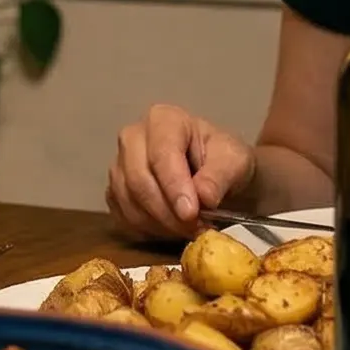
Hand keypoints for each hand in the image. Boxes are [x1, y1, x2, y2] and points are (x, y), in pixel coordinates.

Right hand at [106, 104, 254, 240]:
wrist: (214, 173)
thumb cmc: (222, 160)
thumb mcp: (234, 161)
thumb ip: (220, 175)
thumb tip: (203, 196)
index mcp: (163, 119)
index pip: (161, 153)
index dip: (174, 186)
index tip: (191, 213)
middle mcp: (133, 137)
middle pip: (138, 179)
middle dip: (167, 211)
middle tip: (195, 228)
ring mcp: (119, 165)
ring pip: (129, 201)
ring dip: (160, 224)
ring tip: (189, 229)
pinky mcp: (115, 191)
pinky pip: (123, 215)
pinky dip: (148, 230)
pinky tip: (171, 230)